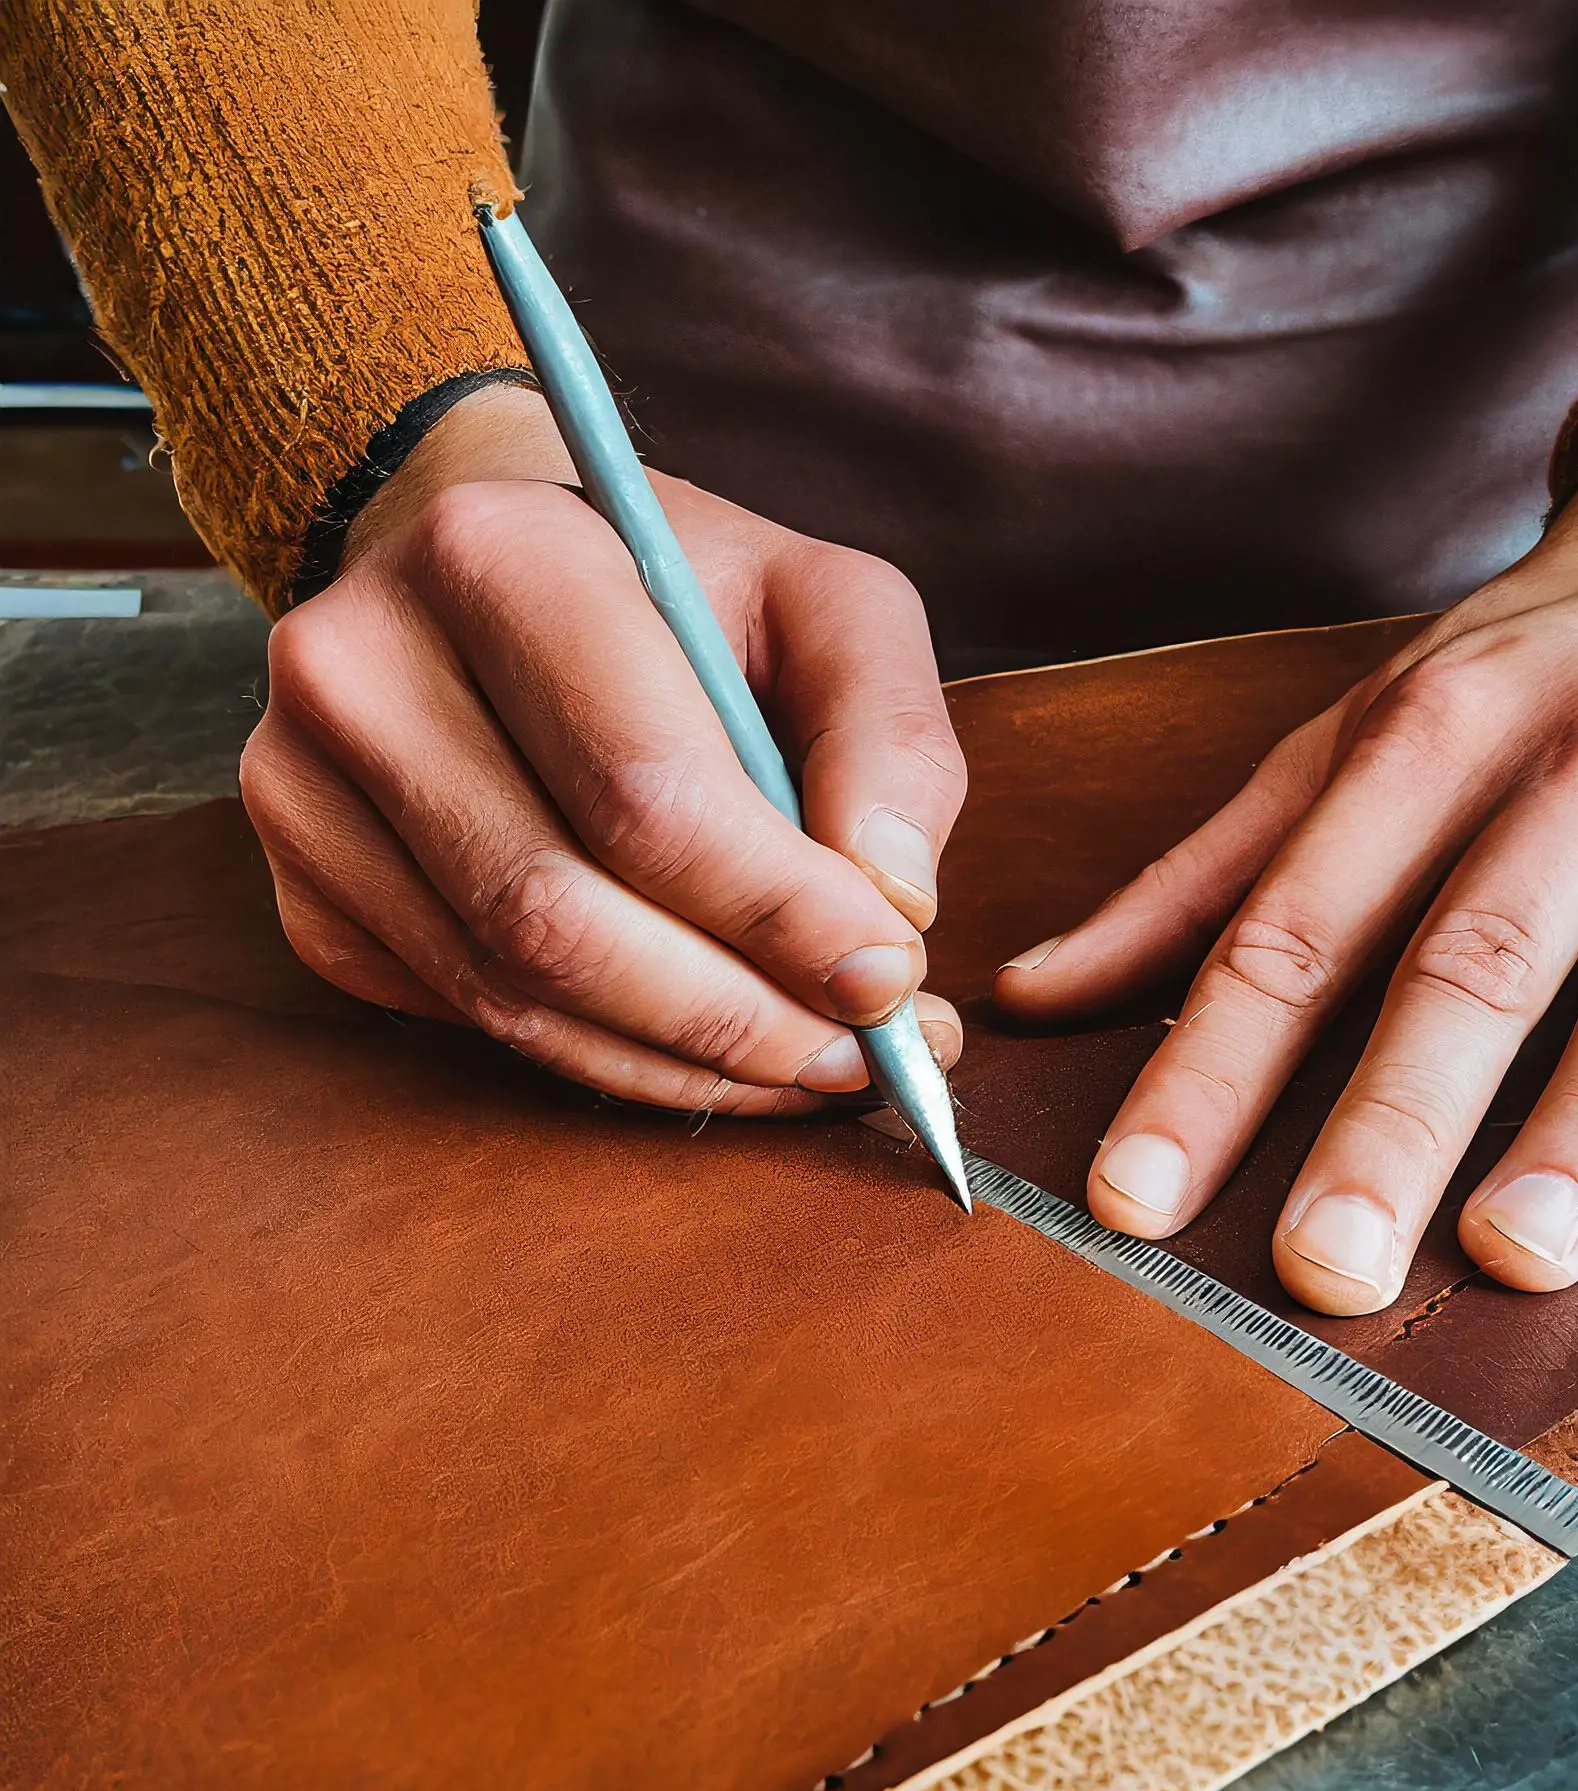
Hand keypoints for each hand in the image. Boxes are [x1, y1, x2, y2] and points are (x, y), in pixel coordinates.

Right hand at [243, 384, 963, 1114]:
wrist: (502, 570)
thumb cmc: (686, 588)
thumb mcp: (827, 604)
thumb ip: (887, 736)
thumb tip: (892, 908)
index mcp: (498, 558)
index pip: (645, 795)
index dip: (780, 915)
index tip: (890, 979)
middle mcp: (361, 667)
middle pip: (561, 919)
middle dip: (736, 1018)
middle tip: (860, 1054)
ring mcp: (302, 785)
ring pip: (511, 993)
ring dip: (682, 1062)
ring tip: (806, 1063)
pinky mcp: (305, 884)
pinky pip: (468, 1017)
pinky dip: (605, 1058)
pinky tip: (699, 1045)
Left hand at [995, 459, 1577, 1305]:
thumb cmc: (1497, 685)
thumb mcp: (1335, 749)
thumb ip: (1192, 886)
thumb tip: (1024, 1000)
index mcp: (1425, 732)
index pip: (1296, 922)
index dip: (1210, 1065)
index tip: (1138, 1202)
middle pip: (1479, 951)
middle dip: (1395, 1117)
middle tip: (1329, 1266)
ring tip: (1517, 1251)